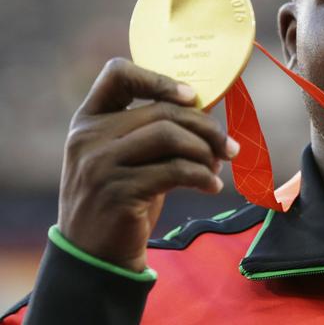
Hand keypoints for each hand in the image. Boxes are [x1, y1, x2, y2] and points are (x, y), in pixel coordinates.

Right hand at [57, 58, 238, 271]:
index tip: (191, 96)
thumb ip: (152, 130)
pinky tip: (212, 187)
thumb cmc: (122, 198)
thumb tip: (206, 111)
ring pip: (170, 136)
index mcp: (89, 119)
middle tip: (228, 146)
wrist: (95, 256)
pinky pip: (176, 170)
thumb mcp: (127, 158)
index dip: (159, 78)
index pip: (118, 73)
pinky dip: (203, 176)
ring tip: (218, 167)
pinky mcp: (119, 192)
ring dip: (206, 151)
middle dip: (205, 127)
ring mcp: (100, 165)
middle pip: (162, 110)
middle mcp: (89, 137)